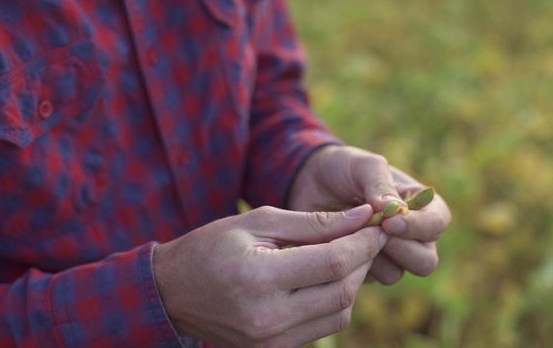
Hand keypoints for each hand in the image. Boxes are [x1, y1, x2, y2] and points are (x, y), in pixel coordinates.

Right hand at [153, 204, 385, 346]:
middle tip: (369, 236)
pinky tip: (327, 279)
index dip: (363, 243)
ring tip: (348, 255)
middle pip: (342, 291)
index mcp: (259, 277)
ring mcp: (271, 341)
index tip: (377, 224)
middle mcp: (268, 317)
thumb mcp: (258, 222)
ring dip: (353, 282)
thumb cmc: (212, 247)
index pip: (333, 263)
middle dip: (364, 260)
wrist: (174, 293)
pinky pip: (322, 328)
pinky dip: (334, 302)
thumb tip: (362, 217)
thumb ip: (313, 223)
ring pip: (339, 314)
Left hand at [287, 145, 450, 284]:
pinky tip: (335, 243)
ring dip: (372, 256)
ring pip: (395, 274)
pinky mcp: (362, 269)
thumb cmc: (343, 169)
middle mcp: (410, 235)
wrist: (307, 182)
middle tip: (373, 233)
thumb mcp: (362, 165)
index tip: (389, 222)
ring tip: (348, 233)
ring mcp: (387, 256)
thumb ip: (380, 183)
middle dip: (400, 250)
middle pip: (425, 261)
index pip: (437, 223)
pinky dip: (352, 264)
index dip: (419, 227)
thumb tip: (395, 210)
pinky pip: (365, 279)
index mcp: (420, 206)